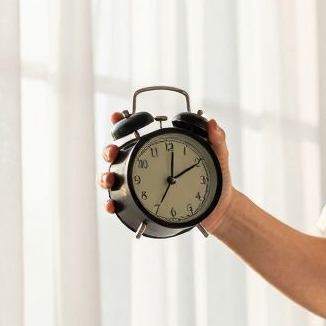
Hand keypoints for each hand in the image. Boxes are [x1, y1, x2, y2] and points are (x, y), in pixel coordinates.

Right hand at [98, 112, 236, 232]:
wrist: (219, 208)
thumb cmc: (217, 178)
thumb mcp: (218, 157)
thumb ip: (217, 140)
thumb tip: (212, 122)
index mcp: (159, 149)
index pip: (136, 132)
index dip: (121, 122)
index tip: (116, 116)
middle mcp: (146, 165)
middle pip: (118, 154)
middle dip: (109, 151)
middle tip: (112, 153)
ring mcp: (142, 185)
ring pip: (114, 177)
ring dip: (105, 176)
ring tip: (110, 179)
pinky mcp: (143, 205)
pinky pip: (122, 204)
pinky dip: (112, 204)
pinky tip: (112, 205)